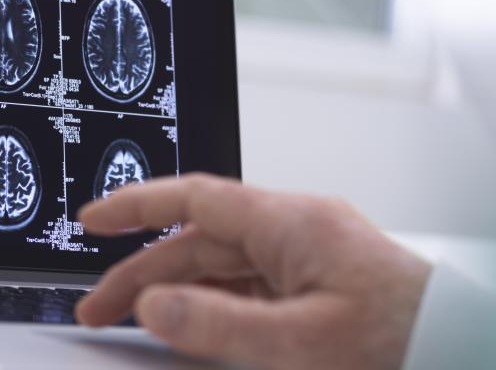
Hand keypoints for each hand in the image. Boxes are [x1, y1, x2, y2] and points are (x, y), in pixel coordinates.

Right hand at [76, 174, 430, 369]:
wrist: (471, 351)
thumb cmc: (409, 342)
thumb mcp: (306, 344)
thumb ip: (221, 325)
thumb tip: (153, 308)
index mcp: (292, 223)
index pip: (195, 199)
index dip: (138, 206)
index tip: (94, 218)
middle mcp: (295, 231)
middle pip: (199, 241)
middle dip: (144, 272)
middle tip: (98, 308)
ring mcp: (306, 258)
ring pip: (220, 265)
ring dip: (173, 291)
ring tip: (131, 320)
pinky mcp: (316, 285)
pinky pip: (247, 286)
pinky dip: (211, 303)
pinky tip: (188, 325)